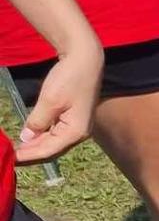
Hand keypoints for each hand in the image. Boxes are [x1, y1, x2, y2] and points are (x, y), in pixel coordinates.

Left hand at [15, 44, 101, 163]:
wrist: (85, 60)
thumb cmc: (69, 79)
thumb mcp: (49, 101)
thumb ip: (37, 122)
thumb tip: (26, 138)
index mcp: (75, 131)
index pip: (48, 150)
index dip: (28, 156)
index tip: (11, 160)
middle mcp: (79, 133)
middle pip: (52, 149)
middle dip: (31, 154)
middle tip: (11, 158)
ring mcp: (78, 126)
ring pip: (53, 142)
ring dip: (36, 147)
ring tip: (17, 151)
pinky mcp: (73, 118)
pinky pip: (56, 133)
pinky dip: (42, 137)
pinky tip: (30, 138)